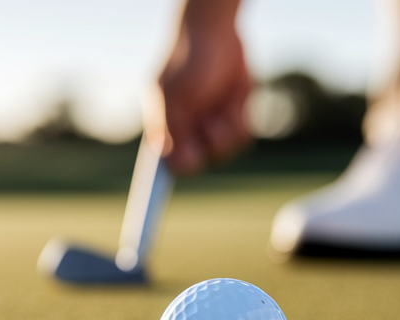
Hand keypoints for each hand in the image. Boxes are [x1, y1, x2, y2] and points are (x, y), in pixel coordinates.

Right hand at [153, 3, 252, 175]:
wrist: (218, 32)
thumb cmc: (188, 59)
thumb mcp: (174, 92)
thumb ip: (169, 127)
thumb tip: (165, 160)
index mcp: (166, 128)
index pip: (164, 165)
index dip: (158, 190)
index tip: (156, 208)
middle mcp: (188, 131)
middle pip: (200, 163)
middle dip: (210, 145)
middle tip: (211, 123)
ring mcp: (212, 125)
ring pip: (225, 151)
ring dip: (228, 131)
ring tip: (225, 105)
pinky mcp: (235, 117)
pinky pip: (243, 136)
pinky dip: (241, 120)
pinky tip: (236, 99)